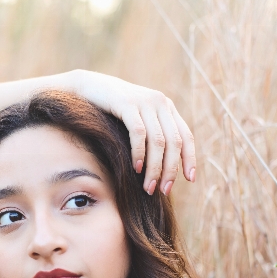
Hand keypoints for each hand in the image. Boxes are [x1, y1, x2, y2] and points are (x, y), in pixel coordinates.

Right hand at [71, 69, 195, 195]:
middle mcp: (160, 103)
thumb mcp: (138, 120)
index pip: (186, 136)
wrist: (87, 87)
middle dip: (170, 170)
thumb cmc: (111, 111)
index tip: (190, 180)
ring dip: (155, 168)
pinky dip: (139, 153)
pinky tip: (136, 168)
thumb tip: (162, 169)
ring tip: (148, 187)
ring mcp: (144, 102)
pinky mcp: (127, 104)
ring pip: (158, 141)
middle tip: (163, 190)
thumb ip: (152, 136)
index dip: (190, 159)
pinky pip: (139, 133)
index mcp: (167, 108)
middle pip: (174, 142)